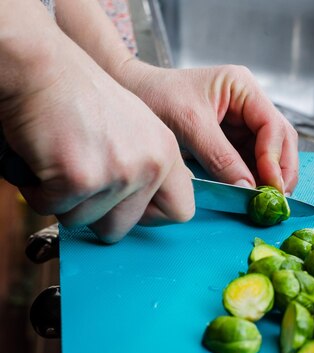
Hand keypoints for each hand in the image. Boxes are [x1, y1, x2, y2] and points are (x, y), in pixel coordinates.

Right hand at [0, 41, 194, 242]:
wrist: (42, 67)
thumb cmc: (79, 98)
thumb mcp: (135, 129)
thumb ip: (146, 167)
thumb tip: (143, 213)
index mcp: (167, 153)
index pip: (181, 211)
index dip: (147, 216)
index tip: (125, 205)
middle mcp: (150, 164)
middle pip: (122, 227)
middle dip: (92, 212)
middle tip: (79, 177)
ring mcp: (119, 172)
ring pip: (83, 221)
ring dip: (61, 199)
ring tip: (61, 159)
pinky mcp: (81, 177)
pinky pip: (51, 208)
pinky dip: (37, 189)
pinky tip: (42, 157)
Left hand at [119, 61, 298, 194]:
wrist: (131, 94)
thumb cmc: (155, 96)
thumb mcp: (190, 125)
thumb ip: (221, 157)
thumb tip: (248, 188)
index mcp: (243, 87)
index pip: (274, 126)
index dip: (275, 158)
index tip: (270, 185)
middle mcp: (248, 104)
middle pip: (280, 140)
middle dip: (280, 170)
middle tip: (276, 199)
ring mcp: (242, 123)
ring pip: (270, 154)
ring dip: (270, 178)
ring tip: (266, 201)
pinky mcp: (231, 140)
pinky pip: (252, 162)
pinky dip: (255, 179)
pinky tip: (252, 195)